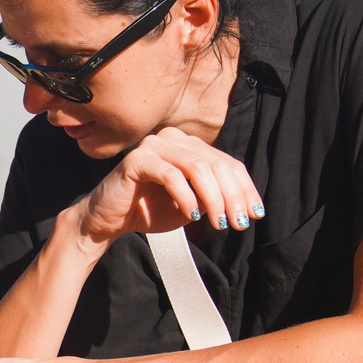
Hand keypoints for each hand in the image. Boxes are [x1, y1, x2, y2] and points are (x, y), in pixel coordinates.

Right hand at [63, 126, 262, 246]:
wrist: (107, 219)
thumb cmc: (147, 210)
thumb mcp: (190, 205)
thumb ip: (213, 199)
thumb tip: (246, 207)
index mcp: (189, 146)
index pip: (227, 163)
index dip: (245, 189)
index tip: (255, 214)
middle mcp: (174, 139)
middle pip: (216, 165)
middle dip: (232, 196)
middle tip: (238, 223)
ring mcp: (154, 146)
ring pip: (197, 168)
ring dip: (213, 198)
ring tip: (219, 222)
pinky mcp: (137, 159)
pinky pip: (171, 176)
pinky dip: (186, 197)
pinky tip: (193, 216)